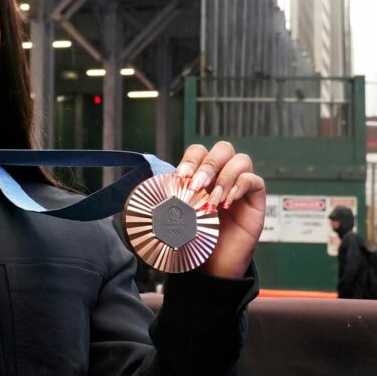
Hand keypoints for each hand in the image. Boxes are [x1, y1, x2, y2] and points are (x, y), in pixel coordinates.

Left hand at [176, 142, 265, 278]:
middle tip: (196, 186)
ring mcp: (240, 187)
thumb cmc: (195, 239)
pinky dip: (241, 185)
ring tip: (213, 201)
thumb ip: (174, 195)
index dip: (191, 159)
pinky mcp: (255, 201)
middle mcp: (222, 177)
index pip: (200, 152)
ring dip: (224, 177)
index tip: (181, 176)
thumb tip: (159, 183)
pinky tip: (228, 202)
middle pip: (223, 149)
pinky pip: (255, 180)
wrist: (212, 266)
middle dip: (207, 165)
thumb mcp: (178, 214)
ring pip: (241, 160)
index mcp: (201, 176)